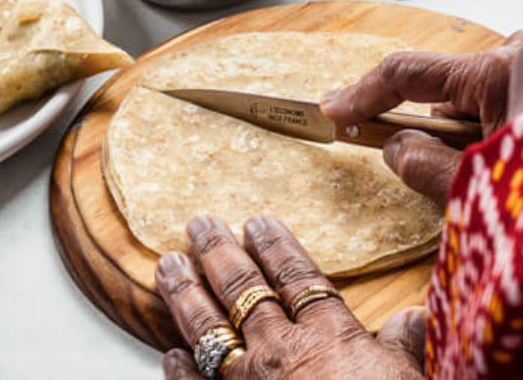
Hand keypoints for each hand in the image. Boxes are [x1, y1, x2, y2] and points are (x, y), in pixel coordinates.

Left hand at [156, 215, 423, 378]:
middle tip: (199, 224)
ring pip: (207, 326)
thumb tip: (418, 313)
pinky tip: (170, 353)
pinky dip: (181, 368)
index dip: (275, 246)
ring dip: (184, 292)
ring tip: (167, 264)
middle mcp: (280, 352)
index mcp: (329, 337)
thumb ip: (405, 347)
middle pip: (241, 289)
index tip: (257, 221)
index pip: (296, 276)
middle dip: (218, 251)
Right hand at [320, 35, 521, 201]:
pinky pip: (502, 104)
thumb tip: (394, 149)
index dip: (362, 94)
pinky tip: (516, 163)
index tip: (333, 111)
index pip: (405, 73)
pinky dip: (499, 133)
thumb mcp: (484, 186)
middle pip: (447, 90)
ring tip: (505, 174)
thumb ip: (428, 166)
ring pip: (477, 100)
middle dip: (442, 131)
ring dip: (476, 135)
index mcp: (499, 72)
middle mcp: (516, 59)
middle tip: (459, 170)